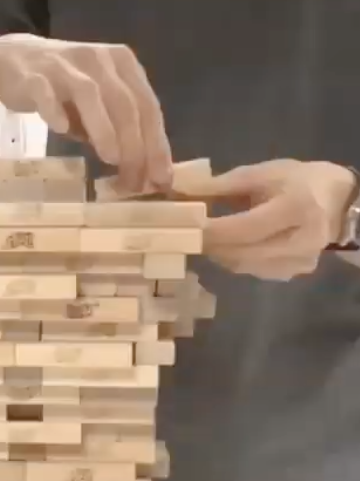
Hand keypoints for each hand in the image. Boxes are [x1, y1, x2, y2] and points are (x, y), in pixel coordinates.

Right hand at [0, 34, 171, 190]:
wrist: (12, 61)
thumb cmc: (62, 88)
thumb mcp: (97, 102)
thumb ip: (115, 127)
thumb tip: (139, 171)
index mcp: (122, 64)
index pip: (147, 106)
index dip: (156, 144)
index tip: (160, 179)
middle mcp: (98, 61)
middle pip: (124, 103)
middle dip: (134, 145)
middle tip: (134, 181)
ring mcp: (65, 66)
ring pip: (90, 95)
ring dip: (104, 129)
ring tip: (112, 160)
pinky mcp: (33, 75)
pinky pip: (45, 93)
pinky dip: (54, 110)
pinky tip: (61, 129)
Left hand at [181, 160, 356, 279]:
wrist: (337, 200)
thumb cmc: (296, 181)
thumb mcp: (260, 174)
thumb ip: (218, 186)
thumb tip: (178, 192)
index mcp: (297, 208)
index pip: (245, 228)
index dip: (212, 231)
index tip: (184, 225)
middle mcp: (303, 240)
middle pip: (242, 253)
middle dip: (211, 245)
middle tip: (186, 234)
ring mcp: (300, 261)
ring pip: (244, 266)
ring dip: (219, 254)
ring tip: (205, 238)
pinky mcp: (295, 272)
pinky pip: (254, 271)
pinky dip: (235, 260)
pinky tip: (228, 246)